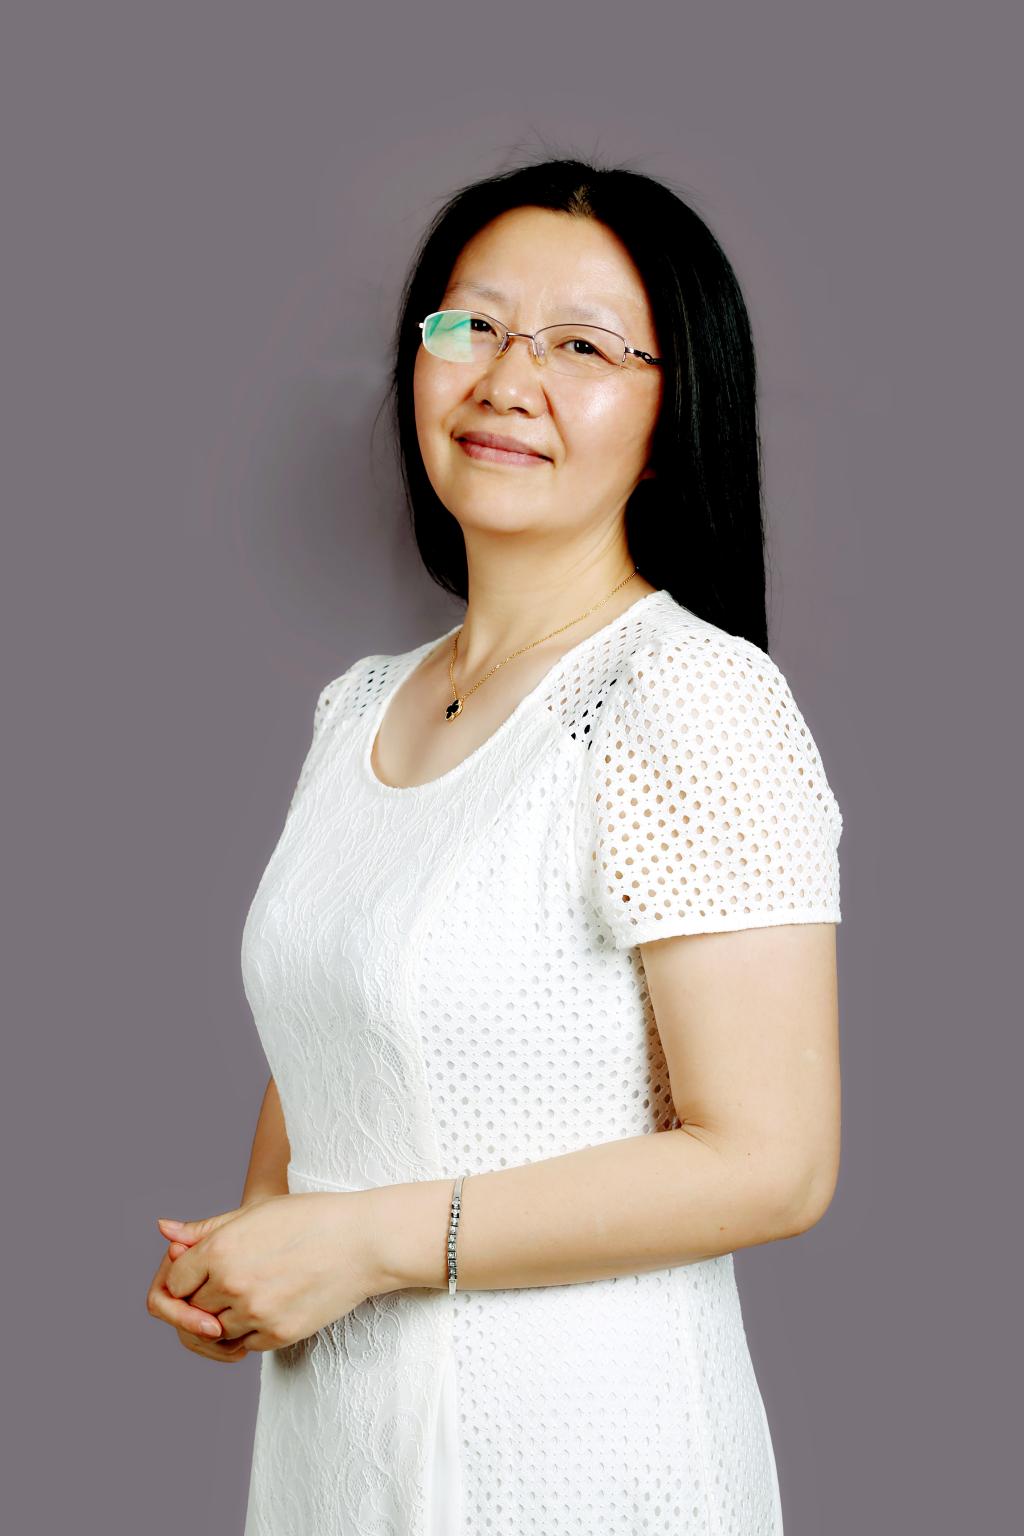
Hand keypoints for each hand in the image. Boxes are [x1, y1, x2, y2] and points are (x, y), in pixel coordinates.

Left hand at [154, 1192, 380, 1351]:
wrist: (363, 1241)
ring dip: (225, 1319)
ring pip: (215, 1333)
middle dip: (203, 1299)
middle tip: (232, 1282)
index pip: (173, 1282)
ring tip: (252, 1293)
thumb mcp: (255, 1212)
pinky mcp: (278, 1335)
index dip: (184, 1278)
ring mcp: (255, 1313)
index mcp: (221, 1249)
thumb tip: (163, 1230)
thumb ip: (205, 1229)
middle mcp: (232, 1284)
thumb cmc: (310, 1218)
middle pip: (191, 1309)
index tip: (203, 1272)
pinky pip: (245, 1345)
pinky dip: (249, 1332)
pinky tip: (268, 1307)